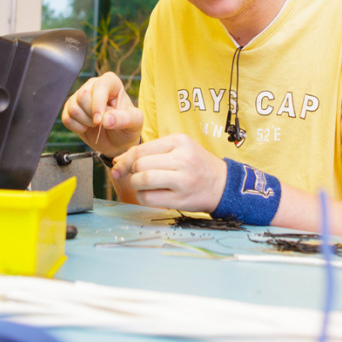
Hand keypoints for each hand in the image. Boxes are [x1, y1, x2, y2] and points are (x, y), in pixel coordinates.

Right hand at [61, 72, 142, 156]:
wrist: (117, 142)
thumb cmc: (127, 127)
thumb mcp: (135, 123)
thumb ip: (124, 119)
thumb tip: (106, 119)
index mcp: (111, 83)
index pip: (99, 86)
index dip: (98, 103)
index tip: (100, 121)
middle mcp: (93, 86)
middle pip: (83, 95)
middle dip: (92, 115)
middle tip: (103, 123)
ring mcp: (80, 97)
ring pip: (73, 107)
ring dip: (85, 122)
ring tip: (97, 125)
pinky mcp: (70, 109)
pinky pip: (66, 118)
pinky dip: (77, 128)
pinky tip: (87, 127)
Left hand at [111, 134, 227, 212]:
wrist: (223, 184)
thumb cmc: (196, 165)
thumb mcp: (179, 149)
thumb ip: (150, 152)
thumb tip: (119, 160)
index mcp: (179, 141)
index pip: (141, 149)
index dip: (124, 159)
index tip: (119, 166)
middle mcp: (181, 159)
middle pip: (140, 165)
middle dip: (130, 172)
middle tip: (134, 176)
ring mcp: (182, 180)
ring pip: (142, 180)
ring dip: (135, 184)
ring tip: (142, 185)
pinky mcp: (181, 199)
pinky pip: (149, 198)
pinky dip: (142, 197)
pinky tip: (149, 194)